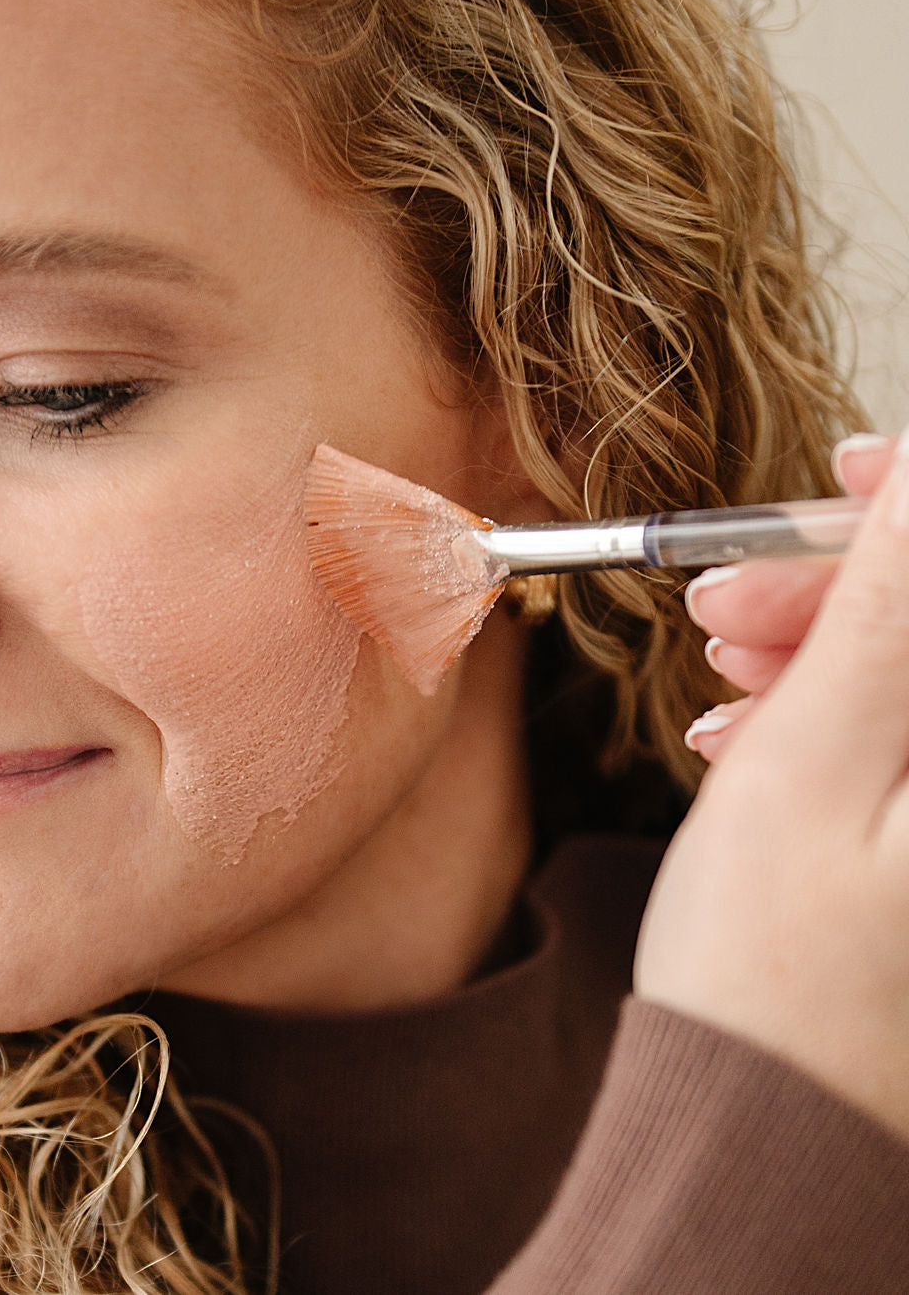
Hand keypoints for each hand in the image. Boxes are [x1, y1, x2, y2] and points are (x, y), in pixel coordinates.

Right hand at [634, 429, 908, 1142]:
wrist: (755, 1136)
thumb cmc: (773, 979)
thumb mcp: (812, 764)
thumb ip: (885, 610)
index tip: (846, 473)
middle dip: (848, 588)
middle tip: (728, 599)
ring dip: (824, 653)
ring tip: (719, 674)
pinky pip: (899, 750)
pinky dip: (831, 722)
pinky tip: (751, 734)